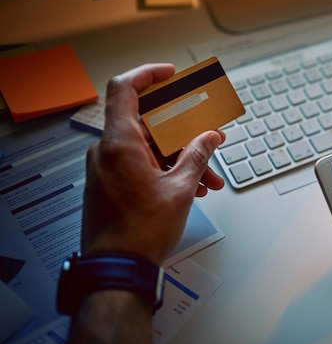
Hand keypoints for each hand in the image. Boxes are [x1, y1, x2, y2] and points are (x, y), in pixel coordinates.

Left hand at [81, 63, 224, 264]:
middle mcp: (108, 151)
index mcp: (120, 143)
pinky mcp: (112, 183)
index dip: (149, 74)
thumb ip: (197, 155)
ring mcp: (109, 167)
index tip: (171, 74)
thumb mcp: (180, 188)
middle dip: (183, 129)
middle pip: (147, 121)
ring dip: (181, 156)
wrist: (117, 268)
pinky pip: (142, 164)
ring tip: (209, 175)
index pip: (125, 89)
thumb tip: (210, 137)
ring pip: (150, 147)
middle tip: (207, 134)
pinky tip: (194, 186)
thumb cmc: (140, 233)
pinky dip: (167, 168)